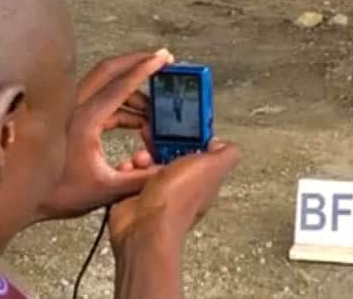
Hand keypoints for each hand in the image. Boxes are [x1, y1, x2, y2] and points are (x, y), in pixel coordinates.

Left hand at [35, 50, 172, 220]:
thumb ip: (140, 180)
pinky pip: (100, 99)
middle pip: (108, 70)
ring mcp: (70, 110)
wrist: (19, 197)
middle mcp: (75, 108)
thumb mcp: (105, 190)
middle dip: (137, 61)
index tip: (163, 59)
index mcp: (85, 121)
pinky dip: (121, 103)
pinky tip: (137, 122)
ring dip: (131, 88)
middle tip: (162, 59)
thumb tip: (168, 171)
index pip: (120, 86)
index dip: (145, 70)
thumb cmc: (56, 194)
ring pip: (103, 82)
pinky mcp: (69, 117)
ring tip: (154, 108)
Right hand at [108, 139, 241, 255]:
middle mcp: (181, 186)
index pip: (200, 150)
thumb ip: (225, 154)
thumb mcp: (210, 167)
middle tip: (154, 139)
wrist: (144, 227)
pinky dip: (127, 170)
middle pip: (171, 154)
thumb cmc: (176, 201)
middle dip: (161, 144)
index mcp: (203, 178)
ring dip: (142, 157)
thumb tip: (225, 144)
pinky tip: (129, 171)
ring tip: (141, 159)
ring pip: (149, 163)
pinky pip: (130, 176)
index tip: (181, 126)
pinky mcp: (137, 196)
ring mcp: (158, 192)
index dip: (190, 136)